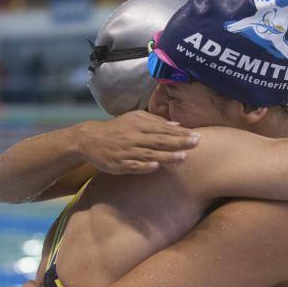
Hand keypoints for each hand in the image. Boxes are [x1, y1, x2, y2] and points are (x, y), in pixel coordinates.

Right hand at [76, 111, 200, 173]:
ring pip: (149, 153)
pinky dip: (144, 166)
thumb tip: (179, 125)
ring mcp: (127, 151)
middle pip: (160, 140)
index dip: (181, 133)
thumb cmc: (118, 129)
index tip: (197, 135)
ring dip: (166, 155)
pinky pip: (133, 165)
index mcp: (140, 125)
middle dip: (179, 141)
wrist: (90, 139)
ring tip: (183, 157)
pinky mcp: (119, 164)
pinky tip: (155, 167)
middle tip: (197, 142)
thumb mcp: (135, 119)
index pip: (164, 129)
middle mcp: (135, 137)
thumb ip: (157, 122)